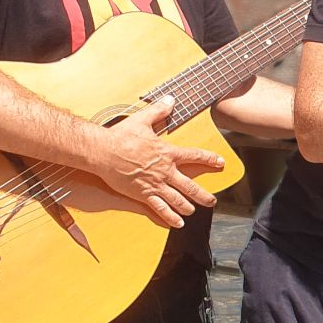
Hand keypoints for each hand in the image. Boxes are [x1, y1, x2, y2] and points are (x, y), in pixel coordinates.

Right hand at [91, 95, 223, 228]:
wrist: (101, 151)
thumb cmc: (120, 136)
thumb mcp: (142, 120)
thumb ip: (159, 110)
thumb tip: (170, 99)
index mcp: (167, 153)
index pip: (195, 156)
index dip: (210, 160)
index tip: (221, 163)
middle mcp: (165, 170)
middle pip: (190, 186)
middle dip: (203, 195)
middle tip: (212, 201)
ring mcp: (154, 184)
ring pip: (177, 199)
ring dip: (187, 206)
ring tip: (194, 211)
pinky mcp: (141, 194)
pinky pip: (159, 208)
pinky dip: (169, 217)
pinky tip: (176, 223)